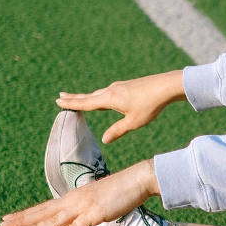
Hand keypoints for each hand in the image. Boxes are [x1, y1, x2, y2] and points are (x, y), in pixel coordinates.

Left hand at [0, 160, 160, 225]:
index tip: (10, 218)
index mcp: (73, 197)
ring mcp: (83, 208)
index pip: (45, 208)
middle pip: (43, 212)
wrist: (136, 180)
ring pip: (52, 220)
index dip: (27, 214)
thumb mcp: (97, 201)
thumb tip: (76, 221)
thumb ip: (84, 211)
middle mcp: (74, 201)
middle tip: (2, 224)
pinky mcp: (95, 215)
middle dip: (22, 219)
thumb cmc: (120, 191)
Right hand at [56, 70, 186, 142]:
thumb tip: (104, 140)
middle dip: (75, 98)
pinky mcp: (127, 86)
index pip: (86, 103)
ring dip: (87, 96)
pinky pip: (108, 92)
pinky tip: (104, 97)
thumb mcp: (134, 122)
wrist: (166, 86)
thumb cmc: (150, 105)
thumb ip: (118, 130)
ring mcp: (119, 87)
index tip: (58, 101)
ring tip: (78, 98)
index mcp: (109, 99)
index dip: (72, 103)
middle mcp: (111, 90)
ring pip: (99, 93)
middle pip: (89, 96)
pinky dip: (100, 95)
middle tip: (61, 96)